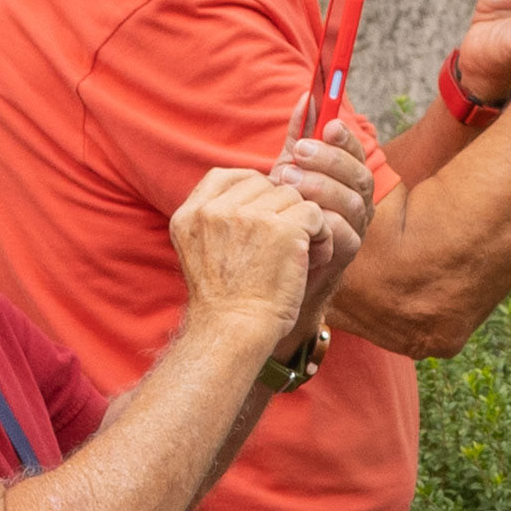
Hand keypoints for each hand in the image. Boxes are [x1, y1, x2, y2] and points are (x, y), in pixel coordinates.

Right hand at [169, 165, 321, 348]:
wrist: (233, 333)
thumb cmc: (225, 302)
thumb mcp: (200, 252)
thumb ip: (217, 217)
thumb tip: (260, 185)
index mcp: (188, 215)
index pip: (227, 176)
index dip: (252, 193)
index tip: (260, 223)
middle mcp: (214, 210)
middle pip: (265, 184)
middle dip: (278, 210)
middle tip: (278, 246)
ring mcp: (248, 216)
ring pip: (293, 196)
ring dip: (302, 223)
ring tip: (295, 256)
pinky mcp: (282, 227)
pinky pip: (315, 212)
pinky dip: (321, 235)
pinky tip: (311, 258)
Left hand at [270, 128, 372, 324]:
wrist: (278, 273)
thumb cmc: (286, 216)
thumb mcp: (288, 172)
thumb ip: (299, 138)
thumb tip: (307, 97)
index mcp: (348, 178)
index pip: (356, 153)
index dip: (345, 138)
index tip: (329, 124)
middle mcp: (359, 201)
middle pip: (359, 175)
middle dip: (330, 161)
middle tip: (299, 153)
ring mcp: (356, 228)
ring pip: (352, 204)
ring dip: (322, 189)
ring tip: (289, 182)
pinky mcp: (345, 255)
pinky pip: (344, 236)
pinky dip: (324, 224)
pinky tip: (303, 217)